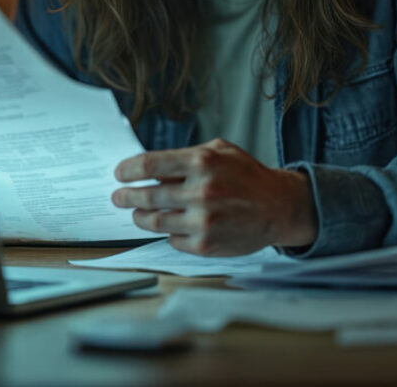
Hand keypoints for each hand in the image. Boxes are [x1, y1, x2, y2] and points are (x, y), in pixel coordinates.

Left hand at [111, 138, 317, 255]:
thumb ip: (186, 158)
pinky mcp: (205, 245)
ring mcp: (202, 221)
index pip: (149, 164)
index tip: (119, 173)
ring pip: (154, 221)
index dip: (128, 170)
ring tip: (136, 213)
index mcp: (202, 162)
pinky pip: (172, 240)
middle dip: (126, 196)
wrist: (279, 207)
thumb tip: (151, 169)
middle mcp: (200, 191)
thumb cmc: (247, 176)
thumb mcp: (220, 152)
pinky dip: (167, 233)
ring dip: (139, 217)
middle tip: (117, 196)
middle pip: (146, 195)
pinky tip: (170, 226)